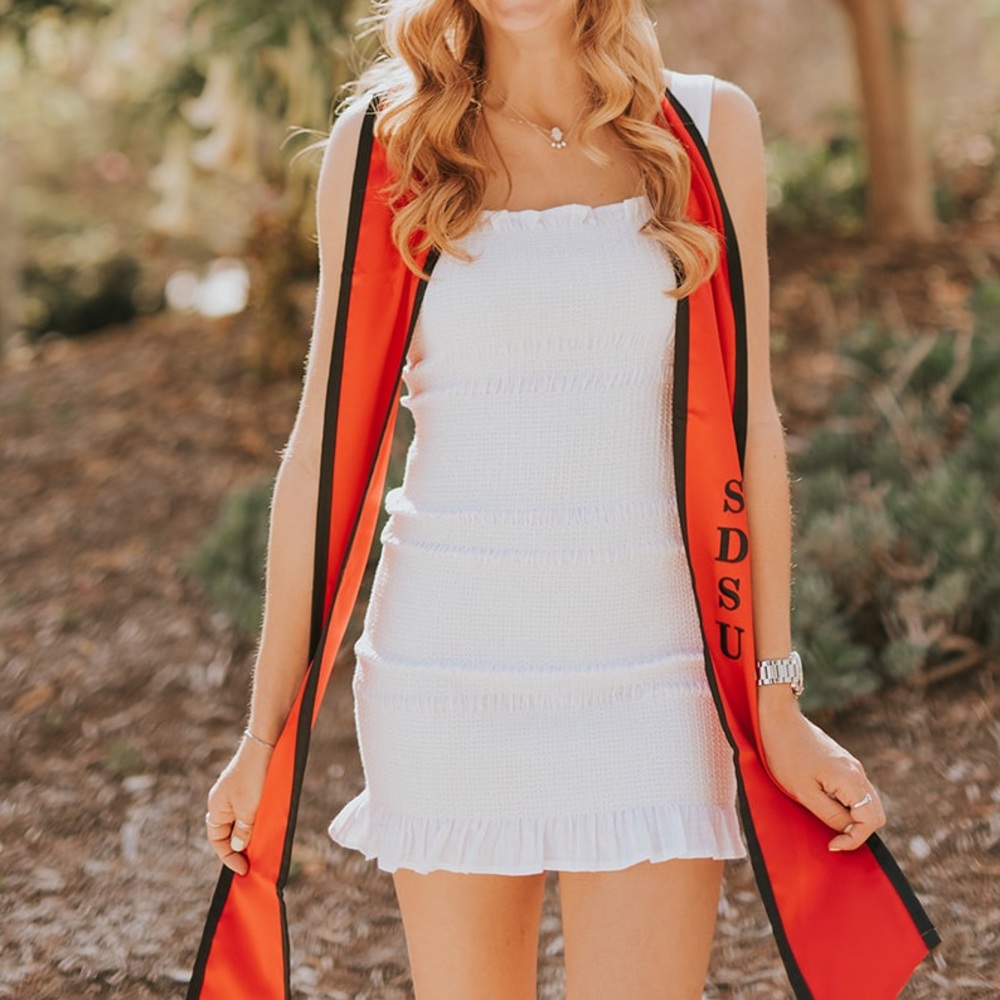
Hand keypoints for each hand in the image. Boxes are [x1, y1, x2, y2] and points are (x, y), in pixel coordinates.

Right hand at [204, 735, 272, 874]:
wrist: (265, 743)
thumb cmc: (254, 776)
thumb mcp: (248, 810)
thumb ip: (242, 830)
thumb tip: (237, 846)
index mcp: (216, 807)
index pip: (217, 840)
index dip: (228, 857)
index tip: (243, 870)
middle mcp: (222, 801)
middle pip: (227, 831)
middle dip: (238, 848)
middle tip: (253, 862)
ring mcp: (235, 793)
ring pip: (239, 821)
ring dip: (249, 834)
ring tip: (262, 847)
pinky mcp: (249, 786)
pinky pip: (249, 810)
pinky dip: (256, 821)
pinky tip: (267, 825)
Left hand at [757, 688, 885, 851]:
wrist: (779, 720)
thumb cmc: (786, 754)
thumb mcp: (804, 792)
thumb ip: (830, 814)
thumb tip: (847, 830)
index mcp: (852, 780)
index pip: (870, 821)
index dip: (854, 839)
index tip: (833, 845)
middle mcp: (857, 772)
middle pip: (875, 813)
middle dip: (859, 831)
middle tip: (834, 838)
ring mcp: (851, 766)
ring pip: (867, 802)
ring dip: (853, 818)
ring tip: (830, 825)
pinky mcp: (842, 762)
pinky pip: (855, 791)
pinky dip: (848, 805)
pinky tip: (827, 806)